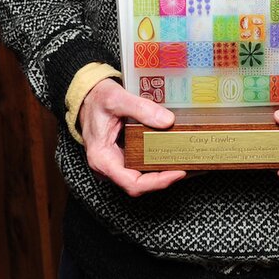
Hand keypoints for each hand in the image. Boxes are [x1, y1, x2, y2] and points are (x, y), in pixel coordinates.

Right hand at [78, 79, 186, 195]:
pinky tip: (175, 153)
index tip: (178, 172)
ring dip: (165, 171)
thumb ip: (141, 108)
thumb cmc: (96, 98)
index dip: (157, 182)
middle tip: (191, 166)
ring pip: (143, 175)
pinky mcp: (123, 156)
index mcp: (102, 160)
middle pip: (142, 182)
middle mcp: (109, 166)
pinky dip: (159, 161)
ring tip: (188, 162)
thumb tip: (168, 121)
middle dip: (167, 177)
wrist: (88, 95)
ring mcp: (116, 163)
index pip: (133, 184)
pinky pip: (142, 165)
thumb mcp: (117, 98)